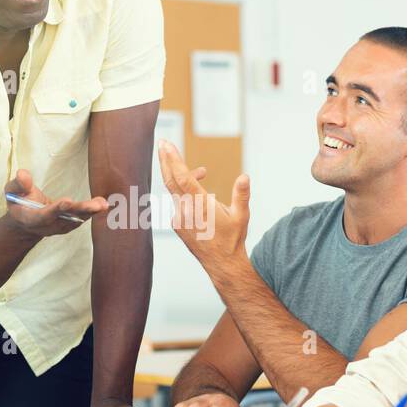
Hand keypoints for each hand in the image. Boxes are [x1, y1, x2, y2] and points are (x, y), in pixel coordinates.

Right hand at [5, 168, 107, 236]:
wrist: (25, 223)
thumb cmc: (19, 203)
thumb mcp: (11, 192)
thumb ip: (18, 184)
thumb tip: (24, 174)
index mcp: (32, 218)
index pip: (44, 215)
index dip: (56, 209)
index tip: (67, 201)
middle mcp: (48, 226)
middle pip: (66, 219)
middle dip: (81, 211)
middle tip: (96, 205)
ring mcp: (60, 227)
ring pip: (77, 219)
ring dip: (91, 212)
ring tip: (103, 204)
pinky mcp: (69, 225)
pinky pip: (82, 218)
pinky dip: (93, 212)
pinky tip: (104, 204)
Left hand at [157, 139, 249, 274]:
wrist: (222, 264)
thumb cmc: (233, 239)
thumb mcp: (241, 215)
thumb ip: (241, 194)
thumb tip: (244, 177)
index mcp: (200, 206)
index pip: (182, 178)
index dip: (173, 160)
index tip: (167, 145)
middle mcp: (186, 211)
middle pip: (170, 180)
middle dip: (166, 160)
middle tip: (162, 142)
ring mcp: (179, 218)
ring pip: (176, 191)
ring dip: (185, 178)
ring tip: (202, 172)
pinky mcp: (177, 224)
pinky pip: (178, 202)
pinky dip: (185, 193)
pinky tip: (201, 195)